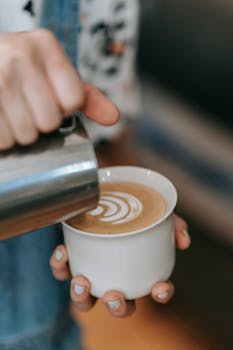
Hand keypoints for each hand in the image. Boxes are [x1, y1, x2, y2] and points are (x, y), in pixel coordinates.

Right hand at [0, 30, 118, 149]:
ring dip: (20, 132)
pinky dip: (3, 138)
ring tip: (11, 112)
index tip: (49, 98)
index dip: (63, 108)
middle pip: (50, 122)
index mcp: (46, 45)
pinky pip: (3, 140)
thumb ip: (86, 96)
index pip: (73, 101)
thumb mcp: (54, 73)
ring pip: (26, 135)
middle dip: (40, 122)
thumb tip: (113, 117)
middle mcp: (20, 55)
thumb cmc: (21, 69)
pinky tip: (2, 118)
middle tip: (26, 107)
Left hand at [50, 215, 190, 317]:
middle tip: (114, 295)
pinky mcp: (70, 260)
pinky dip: (60, 266)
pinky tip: (63, 252)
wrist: (99, 191)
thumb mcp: (152, 209)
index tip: (160, 288)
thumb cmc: (127, 206)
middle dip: (117, 306)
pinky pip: (62, 272)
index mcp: (137, 266)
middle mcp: (114, 274)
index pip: (154, 289)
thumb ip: (171, 222)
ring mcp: (92, 270)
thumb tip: (184, 240)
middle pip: (118, 304)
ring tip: (81, 281)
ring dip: (81, 297)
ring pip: (85, 299)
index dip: (160, 294)